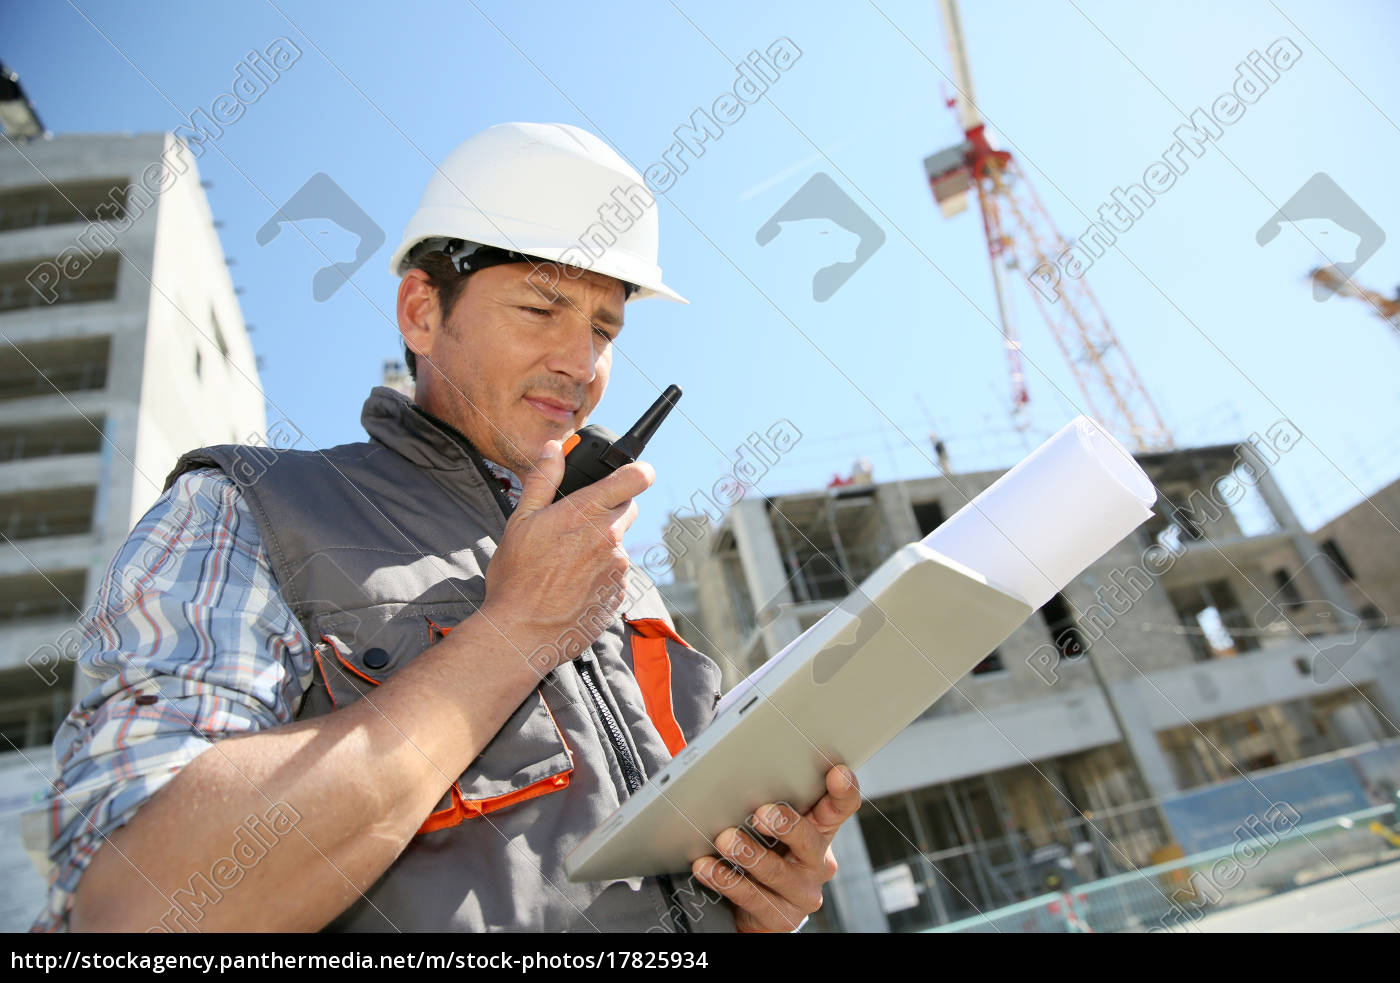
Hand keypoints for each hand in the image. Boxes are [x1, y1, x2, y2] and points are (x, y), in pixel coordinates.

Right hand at [479, 439, 653, 674]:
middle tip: (579, 524)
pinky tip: (574, 585)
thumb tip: (554, 448)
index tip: (634, 473)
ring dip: (603, 546)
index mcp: (586, 512)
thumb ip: (543, 480)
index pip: (635, 478)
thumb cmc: (517, 577)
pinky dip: (602, 575)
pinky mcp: (619, 594)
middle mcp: (610, 537)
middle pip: (628, 509)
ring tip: (568, 563)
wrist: (522, 632)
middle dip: (610, 510)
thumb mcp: (520, 521)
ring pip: (620, 544)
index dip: (638, 471)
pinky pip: (616, 574)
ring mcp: (618, 568)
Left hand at [691, 764, 860, 932]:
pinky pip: (752, 898)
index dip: (844, 791)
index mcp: (820, 831)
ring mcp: (802, 893)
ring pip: (776, 872)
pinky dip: (726, 880)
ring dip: (748, 854)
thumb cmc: (767, 852)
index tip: (837, 772)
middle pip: (808, 840)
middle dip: (785, 824)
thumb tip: (738, 774)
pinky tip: (707, 868)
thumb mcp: (776, 828)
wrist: (760, 909)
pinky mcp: (781, 918)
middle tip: (760, 813)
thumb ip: (771, 804)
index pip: (841, 808)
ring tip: (725, 840)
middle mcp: (818, 862)